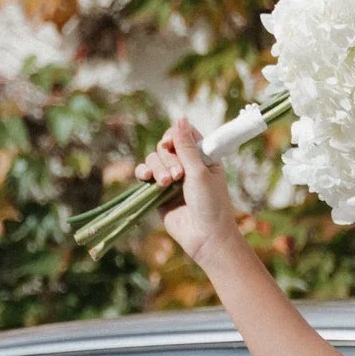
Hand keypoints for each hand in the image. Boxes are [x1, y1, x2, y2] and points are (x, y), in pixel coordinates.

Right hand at [137, 116, 238, 271]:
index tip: (171, 143)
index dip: (175, 135)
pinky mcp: (158, 193)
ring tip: (166, 183)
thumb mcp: (200, 171)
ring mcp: (171, 179)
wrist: (205, 237)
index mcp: (203, 158)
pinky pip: (145, 175)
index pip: (184, 135)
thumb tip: (180, 118)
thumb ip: (186, 146)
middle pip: (165, 147)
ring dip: (157, 168)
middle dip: (168, 158)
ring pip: (153, 159)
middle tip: (178, 176)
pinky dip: (143, 173)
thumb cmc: (211, 204)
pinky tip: (146, 179)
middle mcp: (187, 166)